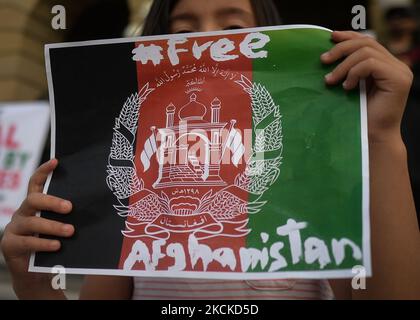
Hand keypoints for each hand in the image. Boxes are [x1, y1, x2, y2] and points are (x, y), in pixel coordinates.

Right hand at [0, 159, 73, 286]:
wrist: (35, 273)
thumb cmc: (53, 245)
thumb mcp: (59, 228)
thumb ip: (66, 217)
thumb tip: (92, 208)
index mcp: (34, 205)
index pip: (35, 183)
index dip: (43, 171)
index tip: (56, 162)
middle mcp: (22, 213)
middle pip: (34, 200)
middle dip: (52, 202)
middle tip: (70, 208)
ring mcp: (14, 228)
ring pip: (33, 222)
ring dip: (53, 226)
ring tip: (70, 231)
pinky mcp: (9, 245)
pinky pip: (27, 242)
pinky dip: (44, 243)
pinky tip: (57, 246)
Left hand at [321, 31, 412, 142]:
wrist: (370, 137)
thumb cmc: (357, 116)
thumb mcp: (350, 86)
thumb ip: (348, 69)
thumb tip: (328, 53)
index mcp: (386, 65)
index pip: (368, 41)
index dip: (349, 36)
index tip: (330, 37)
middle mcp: (396, 65)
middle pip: (367, 42)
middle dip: (341, 49)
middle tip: (322, 60)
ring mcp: (400, 71)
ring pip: (366, 52)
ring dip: (343, 65)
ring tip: (331, 80)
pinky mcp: (398, 79)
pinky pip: (371, 64)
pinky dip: (354, 73)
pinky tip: (346, 87)